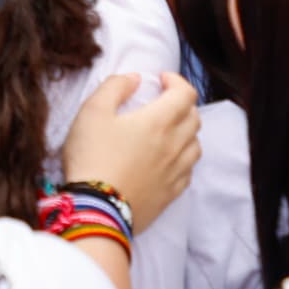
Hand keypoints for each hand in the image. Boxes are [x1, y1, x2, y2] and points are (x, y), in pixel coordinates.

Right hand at [58, 71, 200, 220]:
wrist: (95, 209)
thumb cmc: (92, 158)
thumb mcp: (92, 112)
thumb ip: (114, 87)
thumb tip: (134, 79)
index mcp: (159, 121)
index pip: (186, 93)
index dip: (176, 81)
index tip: (161, 80)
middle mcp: (175, 145)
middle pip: (194, 118)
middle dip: (182, 104)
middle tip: (162, 103)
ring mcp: (176, 172)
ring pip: (195, 146)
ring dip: (185, 132)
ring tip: (167, 132)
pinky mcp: (170, 194)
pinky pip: (188, 172)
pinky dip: (182, 160)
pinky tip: (167, 161)